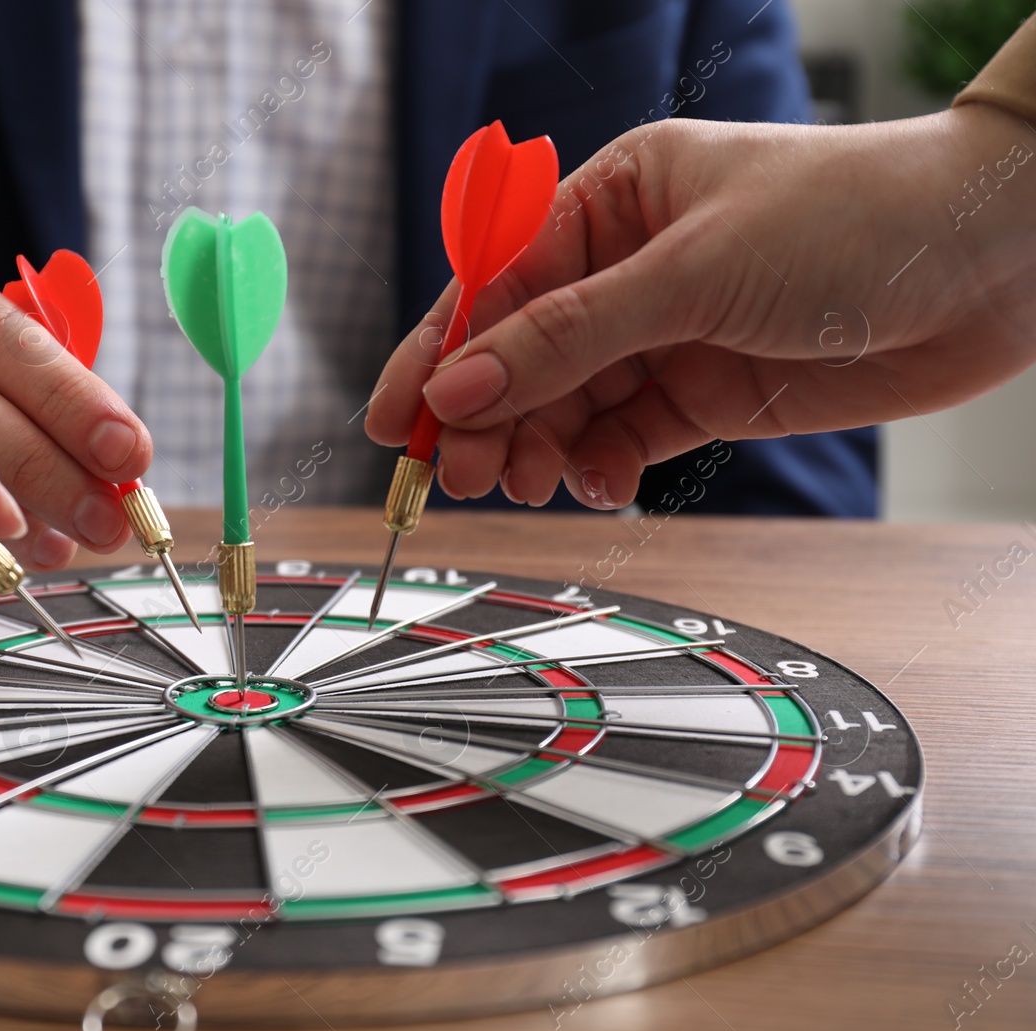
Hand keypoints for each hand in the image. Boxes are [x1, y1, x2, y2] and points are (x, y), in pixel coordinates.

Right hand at [367, 103, 1035, 508]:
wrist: (992, 260)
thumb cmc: (852, 218)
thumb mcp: (692, 271)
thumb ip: (569, 337)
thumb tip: (461, 385)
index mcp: (611, 201)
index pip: (496, 284)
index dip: (440, 355)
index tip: (397, 420)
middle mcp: (628, 268)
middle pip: (521, 354)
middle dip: (486, 415)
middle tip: (458, 475)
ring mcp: (665, 333)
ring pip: (565, 405)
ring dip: (536, 448)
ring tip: (523, 487)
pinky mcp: (704, 392)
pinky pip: (622, 439)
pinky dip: (598, 469)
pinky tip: (593, 486)